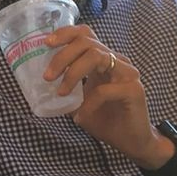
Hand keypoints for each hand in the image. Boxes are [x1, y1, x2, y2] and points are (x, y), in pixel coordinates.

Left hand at [44, 25, 173, 168]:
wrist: (133, 142)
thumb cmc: (107, 119)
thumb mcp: (80, 102)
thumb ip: (67, 90)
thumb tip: (42, 86)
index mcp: (104, 59)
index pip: (86, 34)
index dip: (66, 34)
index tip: (47, 44)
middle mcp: (117, 60)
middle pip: (87, 42)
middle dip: (63, 56)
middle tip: (47, 76)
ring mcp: (127, 73)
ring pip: (96, 57)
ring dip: (73, 73)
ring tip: (61, 92)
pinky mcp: (133, 89)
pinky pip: (104, 90)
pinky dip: (88, 103)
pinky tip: (80, 117)